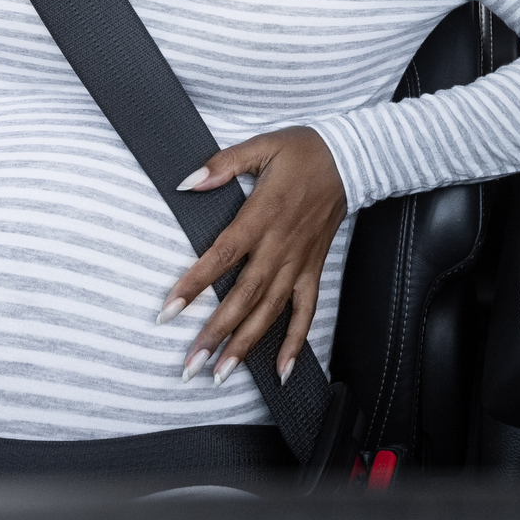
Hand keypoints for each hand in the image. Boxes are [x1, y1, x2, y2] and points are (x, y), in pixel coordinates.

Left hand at [160, 127, 346, 387]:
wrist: (352, 158)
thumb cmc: (304, 151)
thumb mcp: (261, 146)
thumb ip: (222, 164)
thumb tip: (186, 182)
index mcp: (263, 215)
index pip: (222, 256)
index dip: (194, 284)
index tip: (168, 311)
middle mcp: (280, 245)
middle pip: (244, 296)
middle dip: (216, 332)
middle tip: (190, 363)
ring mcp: (299, 261)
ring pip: (270, 310)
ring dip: (246, 344)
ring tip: (221, 373)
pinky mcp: (314, 268)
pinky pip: (306, 311)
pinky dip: (295, 342)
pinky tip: (281, 370)